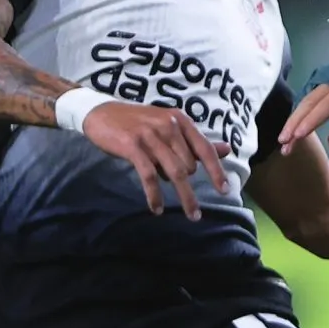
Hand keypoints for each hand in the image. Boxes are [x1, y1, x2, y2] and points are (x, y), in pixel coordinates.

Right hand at [80, 101, 230, 218]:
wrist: (101, 113)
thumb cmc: (138, 122)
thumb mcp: (169, 126)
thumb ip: (195, 141)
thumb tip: (227, 149)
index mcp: (180, 121)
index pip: (205, 148)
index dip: (217, 171)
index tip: (225, 190)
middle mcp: (168, 126)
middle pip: (189, 166)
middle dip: (191, 187)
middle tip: (191, 204)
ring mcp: (150, 136)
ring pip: (174, 173)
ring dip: (184, 197)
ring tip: (191, 214)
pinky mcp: (132, 146)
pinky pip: (149, 176)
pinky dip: (154, 196)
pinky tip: (157, 208)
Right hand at [279, 75, 328, 151]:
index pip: (324, 106)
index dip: (310, 122)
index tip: (296, 137)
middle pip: (307, 103)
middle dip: (293, 124)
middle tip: (283, 144)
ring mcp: (322, 78)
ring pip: (303, 101)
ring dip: (293, 121)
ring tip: (284, 142)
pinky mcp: (317, 82)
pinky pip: (305, 99)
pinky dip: (297, 115)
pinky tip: (291, 130)